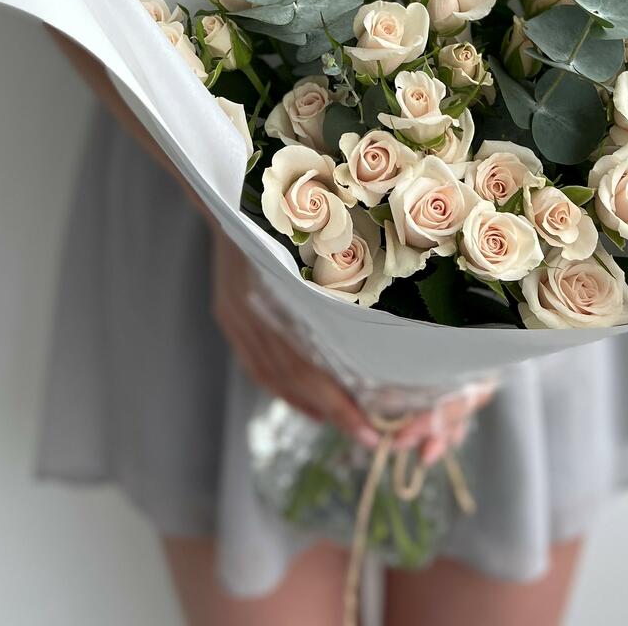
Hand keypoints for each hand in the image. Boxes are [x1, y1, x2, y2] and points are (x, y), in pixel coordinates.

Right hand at [211, 229, 382, 449]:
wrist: (232, 190)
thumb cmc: (290, 209)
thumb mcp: (325, 236)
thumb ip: (348, 272)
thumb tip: (398, 305)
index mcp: (277, 295)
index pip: (310, 369)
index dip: (340, 404)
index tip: (373, 428)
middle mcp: (252, 311)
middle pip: (295, 379)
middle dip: (335, 412)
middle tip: (370, 437)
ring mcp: (237, 314)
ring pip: (274, 377)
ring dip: (310, 405)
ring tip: (343, 423)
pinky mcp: (230, 314)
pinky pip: (257, 364)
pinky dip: (284, 387)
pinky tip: (306, 400)